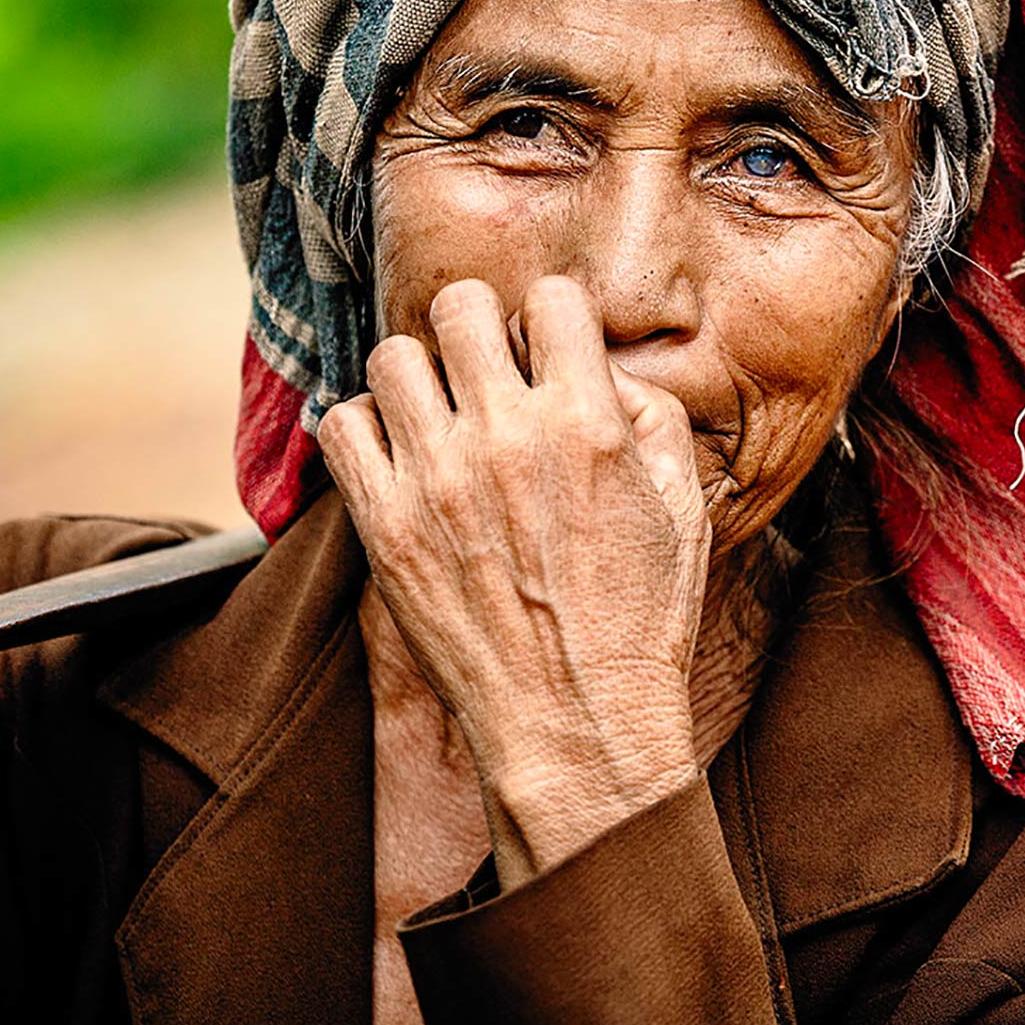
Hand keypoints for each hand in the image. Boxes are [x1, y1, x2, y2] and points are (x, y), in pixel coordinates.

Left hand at [320, 275, 708, 884]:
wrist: (575, 725)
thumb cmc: (640, 621)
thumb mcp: (684, 507)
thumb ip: (651, 415)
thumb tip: (600, 367)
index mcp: (587, 424)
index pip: (550, 298)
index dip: (551, 319)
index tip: (547, 354)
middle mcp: (505, 438)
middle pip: (460, 306)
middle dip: (477, 328)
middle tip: (485, 371)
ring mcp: (436, 480)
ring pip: (392, 355)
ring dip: (418, 375)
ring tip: (437, 413)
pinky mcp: (384, 526)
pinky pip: (340, 425)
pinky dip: (364, 428)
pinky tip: (397, 455)